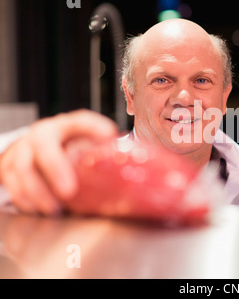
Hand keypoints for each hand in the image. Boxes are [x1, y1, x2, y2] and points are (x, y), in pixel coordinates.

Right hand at [0, 109, 117, 214]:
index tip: (108, 135)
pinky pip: (10, 182)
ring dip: (38, 192)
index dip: (94, 126)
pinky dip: (23, 199)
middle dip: (55, 169)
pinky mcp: (9, 164)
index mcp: (68, 125)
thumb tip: (133, 166)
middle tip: (69, 192)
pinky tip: (36, 210)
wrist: (35, 146)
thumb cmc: (68, 148)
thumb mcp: (86, 144)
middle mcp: (44, 132)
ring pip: (22, 168)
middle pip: (44, 146)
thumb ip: (104, 152)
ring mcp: (23, 148)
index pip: (82, 121)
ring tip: (54, 210)